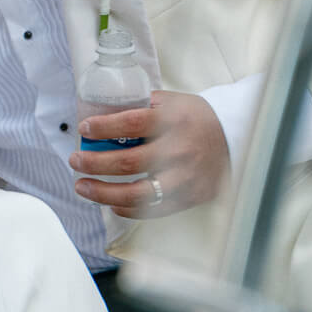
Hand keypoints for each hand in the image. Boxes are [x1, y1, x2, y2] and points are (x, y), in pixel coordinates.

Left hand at [70, 90, 229, 218]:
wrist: (237, 139)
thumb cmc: (198, 118)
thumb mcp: (173, 102)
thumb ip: (143, 107)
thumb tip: (105, 114)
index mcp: (173, 120)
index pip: (131, 123)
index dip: (104, 127)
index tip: (84, 129)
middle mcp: (179, 150)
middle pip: (129, 162)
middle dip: (95, 163)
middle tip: (75, 161)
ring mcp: (185, 178)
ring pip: (138, 193)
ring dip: (104, 193)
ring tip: (83, 187)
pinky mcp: (190, 198)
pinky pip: (153, 210)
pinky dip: (128, 208)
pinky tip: (111, 202)